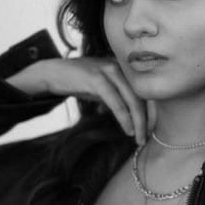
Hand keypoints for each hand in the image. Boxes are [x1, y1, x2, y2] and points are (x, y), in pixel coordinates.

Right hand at [8, 56, 149, 145]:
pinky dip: (124, 117)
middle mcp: (120, 66)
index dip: (151, 112)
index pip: (144, 91)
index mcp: (124, 68)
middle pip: (142, 96)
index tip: (151, 130)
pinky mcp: (97, 78)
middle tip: (146, 138)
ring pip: (132, 100)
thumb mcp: (104, 90)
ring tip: (138, 138)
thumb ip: (119, 98)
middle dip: (147, 120)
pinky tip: (128, 130)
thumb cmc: (80, 82)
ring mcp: (109, 70)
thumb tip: (133, 117)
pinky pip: (116, 101)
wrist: (53, 73)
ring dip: (138, 122)